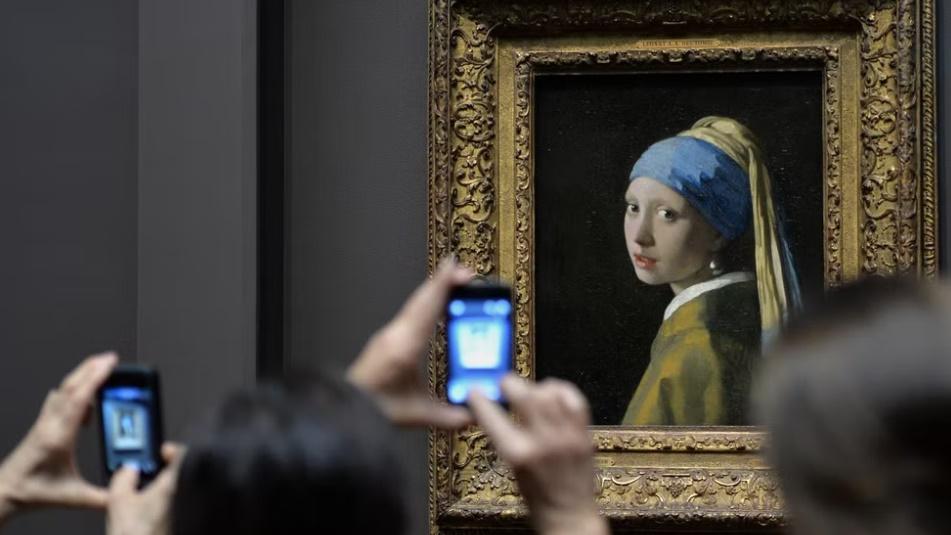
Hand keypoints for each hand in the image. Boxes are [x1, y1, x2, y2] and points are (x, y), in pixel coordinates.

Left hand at [0, 352, 117, 524]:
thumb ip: (101, 497)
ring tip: (99, 368)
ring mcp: (44, 423)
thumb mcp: (71, 497)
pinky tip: (81, 396)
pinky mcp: (42, 426)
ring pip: (63, 390)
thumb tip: (123, 492)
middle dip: (91, 368)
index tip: (110, 364)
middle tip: (110, 357)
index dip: (96, 378)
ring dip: (81, 376)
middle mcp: (50, 425)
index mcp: (58, 437)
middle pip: (70, 387)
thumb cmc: (31, 492)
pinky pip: (58, 400)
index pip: (78, 399)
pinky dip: (73, 390)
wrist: (4, 492)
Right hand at [107, 443, 182, 534]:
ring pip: (174, 489)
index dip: (170, 449)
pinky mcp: (177, 522)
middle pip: (178, 472)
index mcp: (176, 483)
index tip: (157, 450)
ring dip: (157, 486)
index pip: (184, 454)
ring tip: (136, 489)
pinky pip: (170, 504)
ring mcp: (183, 510)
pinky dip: (158, 501)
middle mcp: (185, 495)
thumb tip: (128, 469)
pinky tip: (141, 509)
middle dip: (160, 468)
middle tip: (141, 469)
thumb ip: (123, 477)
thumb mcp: (119, 499)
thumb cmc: (137, 534)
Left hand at [347, 258, 473, 428]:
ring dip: (436, 289)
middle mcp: (396, 334)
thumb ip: (449, 416)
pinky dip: (427, 300)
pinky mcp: (388, 336)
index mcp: (404, 348)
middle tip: (466, 272)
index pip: (427, 309)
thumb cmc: (373, 409)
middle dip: (445, 282)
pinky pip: (411, 311)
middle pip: (423, 299)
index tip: (456, 269)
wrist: (345, 408)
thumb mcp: (416, 414)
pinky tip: (437, 302)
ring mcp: (390, 333)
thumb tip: (475, 414)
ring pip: (416, 303)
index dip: (443, 287)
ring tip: (456, 281)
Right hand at [468, 375, 608, 534]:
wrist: (569, 515)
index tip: (475, 392)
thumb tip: (492, 412)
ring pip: (550, 394)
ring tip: (529, 390)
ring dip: (535, 386)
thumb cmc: (537, 498)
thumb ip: (504, 438)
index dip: (479, 400)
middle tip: (504, 383)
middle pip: (525, 395)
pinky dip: (562, 391)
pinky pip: (575, 400)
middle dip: (510, 383)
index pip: (492, 417)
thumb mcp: (511, 468)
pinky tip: (553, 393)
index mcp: (518, 455)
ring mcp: (567, 437)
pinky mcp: (583, 435)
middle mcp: (543, 443)